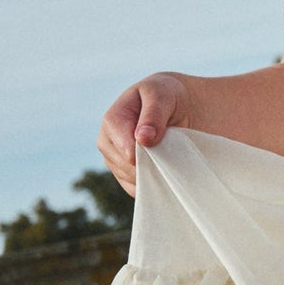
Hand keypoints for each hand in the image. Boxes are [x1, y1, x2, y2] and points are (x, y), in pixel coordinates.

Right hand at [96, 71, 191, 196]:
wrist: (175, 105)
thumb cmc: (167, 96)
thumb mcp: (162, 95)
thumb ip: (153, 115)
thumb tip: (142, 139)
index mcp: (112, 120)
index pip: (126, 149)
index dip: (146, 154)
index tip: (164, 146)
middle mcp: (108, 142)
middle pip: (128, 167)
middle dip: (152, 163)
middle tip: (172, 151)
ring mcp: (115, 161)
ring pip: (133, 180)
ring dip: (155, 174)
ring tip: (170, 157)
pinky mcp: (126, 175)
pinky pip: (138, 189)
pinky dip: (154, 185)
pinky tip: (166, 172)